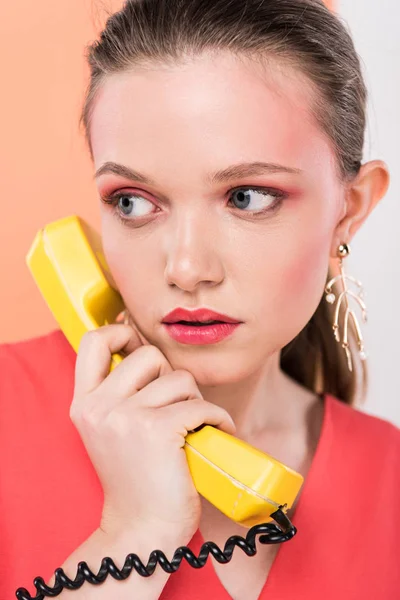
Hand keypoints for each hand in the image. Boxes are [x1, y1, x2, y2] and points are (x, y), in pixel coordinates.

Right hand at [70, 322, 235, 541]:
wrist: (141, 530)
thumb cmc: (135, 479)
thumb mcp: (111, 430)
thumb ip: (120, 392)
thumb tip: (148, 349)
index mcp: (84, 403)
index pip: (94, 341)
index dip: (121, 333)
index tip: (140, 348)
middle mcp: (99, 406)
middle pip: (150, 355)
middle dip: (170, 377)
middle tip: (175, 407)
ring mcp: (126, 417)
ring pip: (180, 380)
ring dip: (195, 402)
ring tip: (192, 427)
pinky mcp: (158, 430)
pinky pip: (201, 405)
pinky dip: (217, 418)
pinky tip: (216, 431)